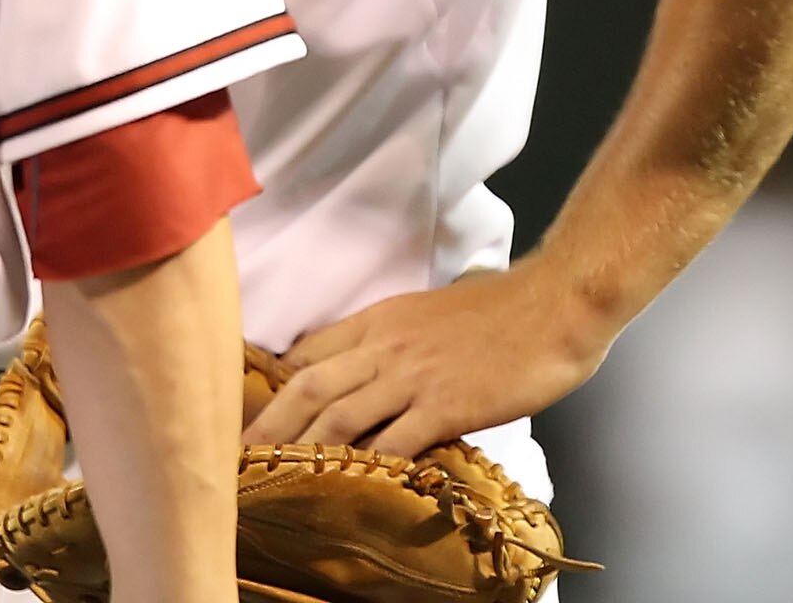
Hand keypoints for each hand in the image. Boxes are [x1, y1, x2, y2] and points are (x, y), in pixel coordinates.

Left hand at [242, 265, 607, 460]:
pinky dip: (364, 467)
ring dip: (299, 449)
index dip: (276, 385)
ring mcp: (412, 376)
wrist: (556, 304)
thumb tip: (377, 371)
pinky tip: (346, 489)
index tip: (254, 416)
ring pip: (337, 415)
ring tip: (271, 481)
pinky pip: (391, 442)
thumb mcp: (433, 312)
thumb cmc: (506, 308)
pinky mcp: (443, 405)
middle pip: (307, 385)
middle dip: (267, 424)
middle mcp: (386, 346)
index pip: (310, 352)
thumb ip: (398, 339)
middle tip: (236, 458)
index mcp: (381, 320)